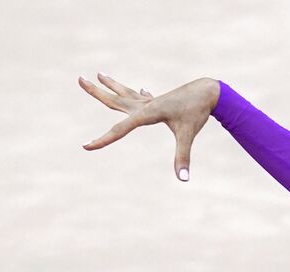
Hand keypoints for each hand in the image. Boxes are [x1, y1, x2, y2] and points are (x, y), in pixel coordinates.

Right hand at [79, 73, 219, 181]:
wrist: (210, 92)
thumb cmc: (198, 112)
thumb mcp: (188, 135)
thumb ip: (183, 157)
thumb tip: (183, 179)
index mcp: (147, 113)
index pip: (120, 129)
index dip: (102, 140)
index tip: (86, 146)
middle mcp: (145, 104)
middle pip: (115, 99)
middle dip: (96, 91)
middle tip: (79, 78)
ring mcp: (152, 101)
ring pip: (126, 93)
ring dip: (111, 85)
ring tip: (98, 74)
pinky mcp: (161, 100)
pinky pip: (143, 96)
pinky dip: (137, 92)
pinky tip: (139, 88)